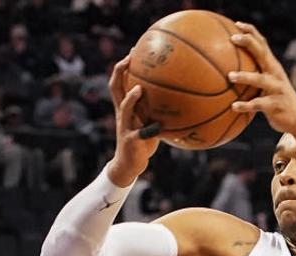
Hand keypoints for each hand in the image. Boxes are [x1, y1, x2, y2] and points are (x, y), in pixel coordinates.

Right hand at [107, 53, 160, 186]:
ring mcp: (125, 126)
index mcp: (125, 107)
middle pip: (115, 88)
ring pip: (124, 108)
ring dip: (131, 99)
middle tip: (129, 58)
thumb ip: (156, 110)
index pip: (119, 82)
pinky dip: (149, 129)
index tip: (133, 51)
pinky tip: (158, 126)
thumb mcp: (148, 122)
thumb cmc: (142, 142)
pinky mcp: (131, 140)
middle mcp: (122, 114)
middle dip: (120, 71)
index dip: (123, 66)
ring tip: (139, 89)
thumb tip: (180, 98)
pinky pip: (140, 133)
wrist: (128, 165)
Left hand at [227, 22, 295, 134]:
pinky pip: (258, 104)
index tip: (236, 24)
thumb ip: (254, 76)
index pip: (262, 44)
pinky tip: (233, 106)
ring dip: (245, 76)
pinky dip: (246, 105)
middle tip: (233, 38)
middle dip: (248, 43)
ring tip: (230, 76)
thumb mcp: (267, 85)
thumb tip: (227, 72)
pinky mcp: (276, 105)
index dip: (251, 32)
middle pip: (262, 54)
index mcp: (272, 67)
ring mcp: (277, 89)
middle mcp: (276, 74)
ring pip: (260, 80)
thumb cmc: (276, 100)